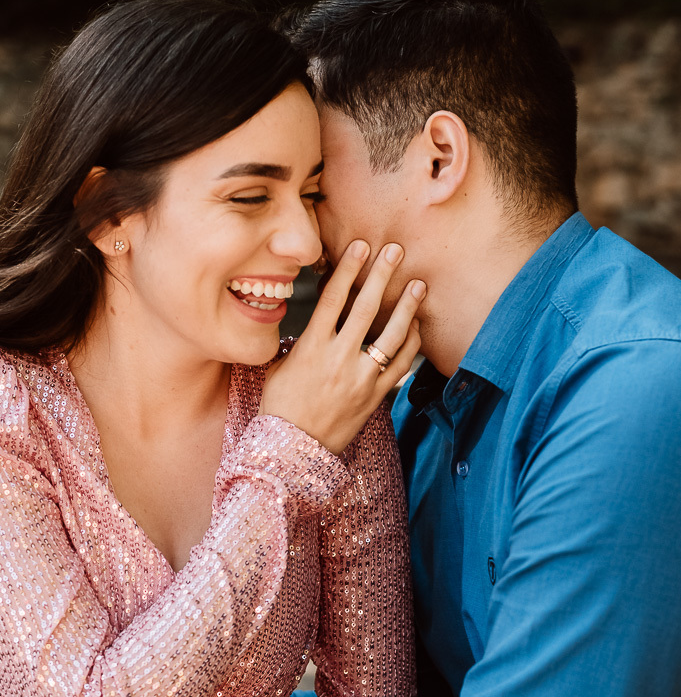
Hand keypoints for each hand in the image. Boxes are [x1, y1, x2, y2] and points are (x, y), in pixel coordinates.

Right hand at [261, 240, 425, 453]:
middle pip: (366, 308)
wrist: (292, 450)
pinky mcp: (375, 396)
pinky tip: (416, 326)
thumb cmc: (280, 408)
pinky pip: (401, 365)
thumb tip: (310, 323)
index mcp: (311, 347)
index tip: (360, 246)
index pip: (333, 299)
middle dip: (382, 275)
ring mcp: (360, 378)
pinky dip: (411, 344)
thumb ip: (299, 342)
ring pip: (391, 335)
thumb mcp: (279, 367)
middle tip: (396, 250)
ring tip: (418, 284)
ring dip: (407, 307)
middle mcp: (338, 359)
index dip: (348, 269)